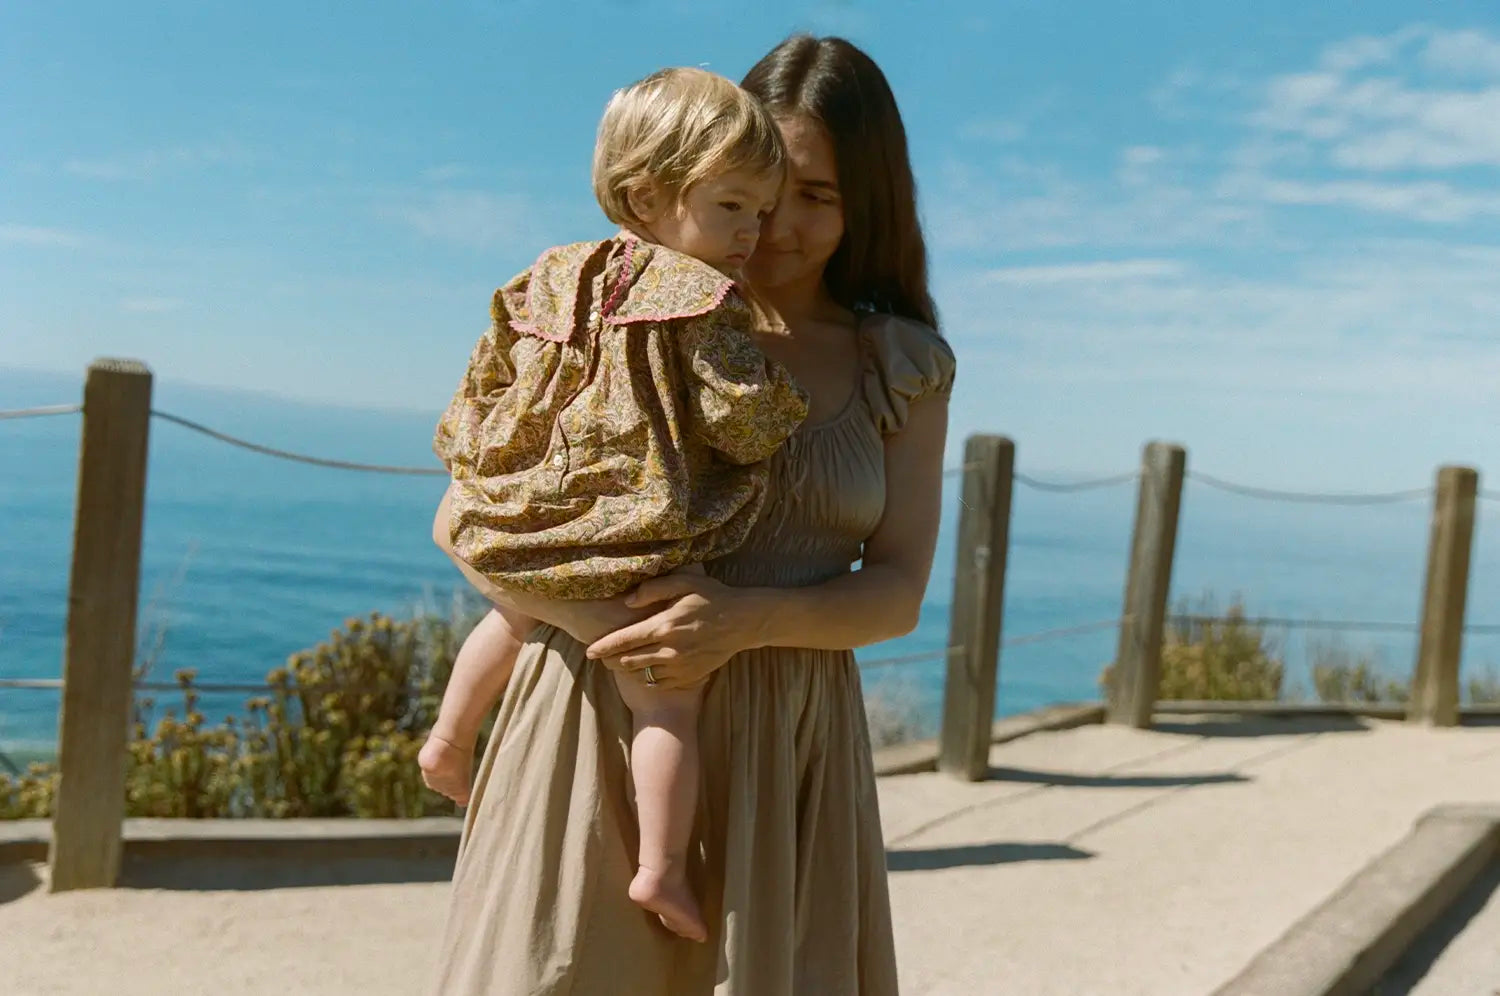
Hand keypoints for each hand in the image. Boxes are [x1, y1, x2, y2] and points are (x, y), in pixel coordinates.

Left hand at [584, 572, 760, 689]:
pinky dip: (647, 676)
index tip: (589, 651)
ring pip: (641, 673)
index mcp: (663, 625)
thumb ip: (653, 589)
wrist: (742, 622)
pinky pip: (658, 681)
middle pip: (627, 660)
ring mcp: (679, 666)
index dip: (603, 647)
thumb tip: (626, 602)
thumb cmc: (712, 597)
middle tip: (603, 655)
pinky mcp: (687, 676)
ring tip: (622, 660)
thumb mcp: (684, 583)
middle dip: (611, 659)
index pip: (623, 640)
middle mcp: (668, 649)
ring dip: (628, 668)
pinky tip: (647, 666)